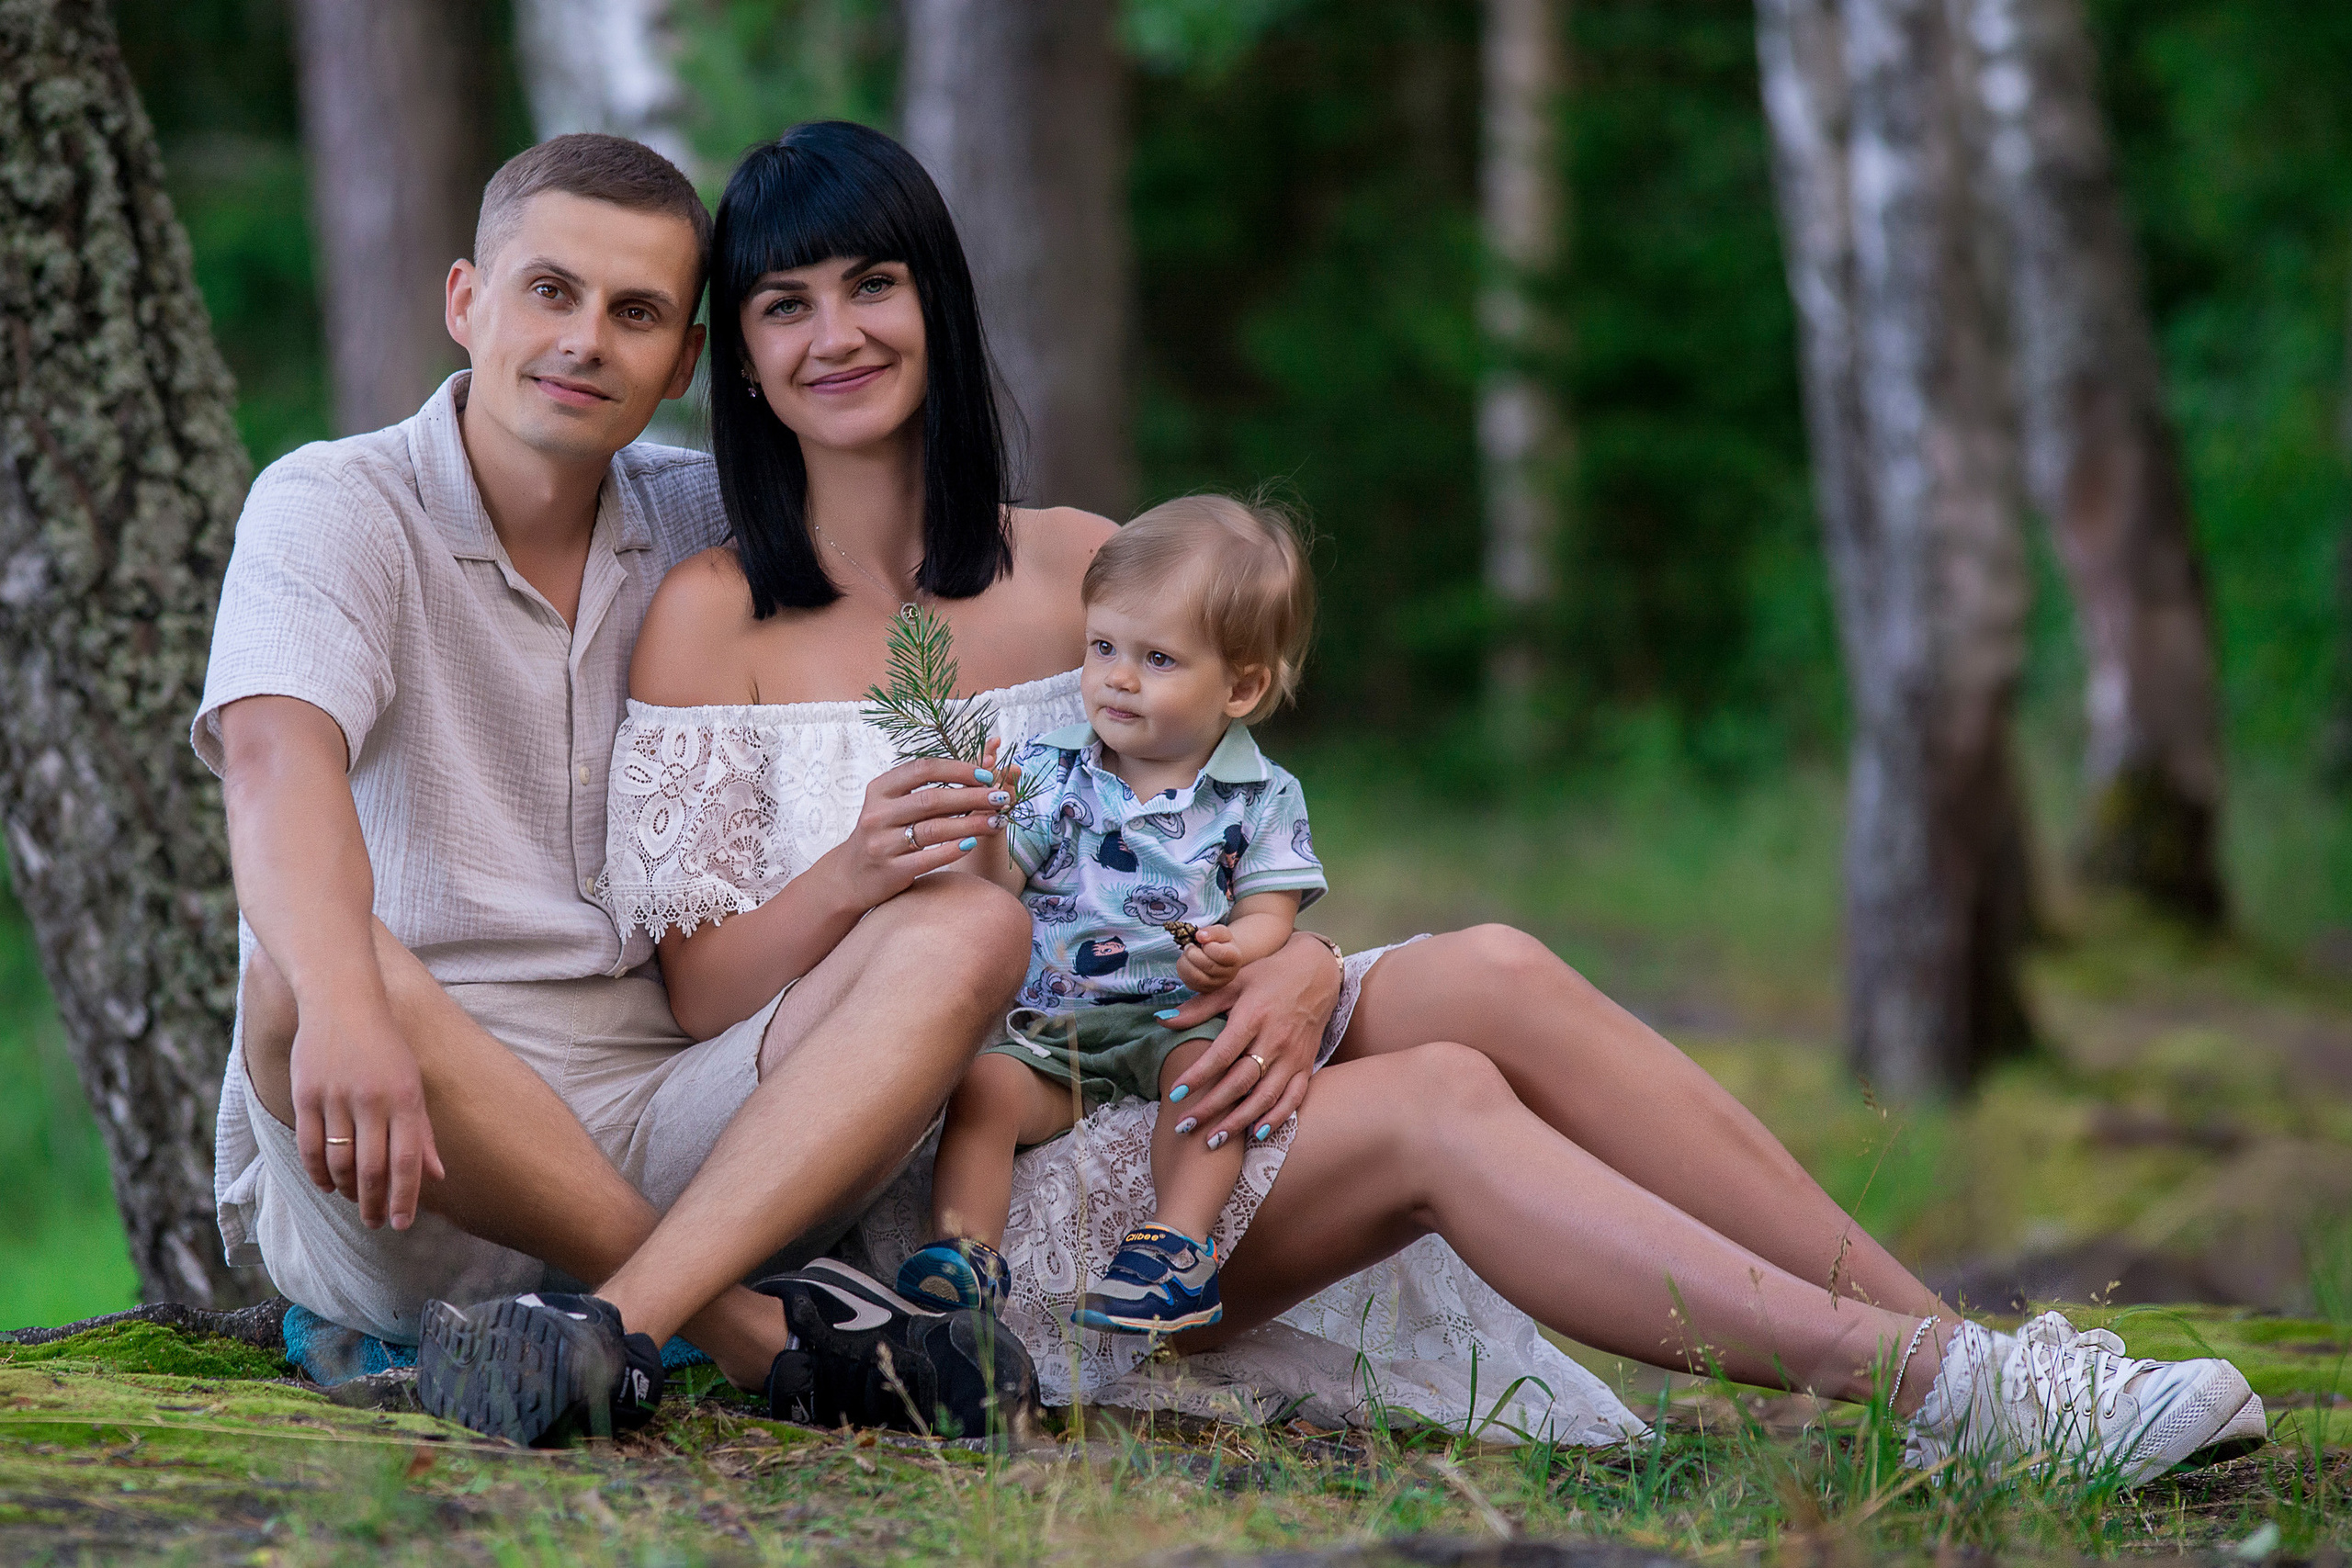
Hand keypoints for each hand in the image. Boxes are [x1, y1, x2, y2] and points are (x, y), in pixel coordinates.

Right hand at [288, 1002, 444, 1229]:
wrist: (341, 999)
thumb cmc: (384, 1046)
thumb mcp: (412, 1083)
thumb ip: (422, 1132)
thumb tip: (437, 1175)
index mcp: (405, 1097)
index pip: (406, 1161)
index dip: (405, 1198)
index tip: (402, 1224)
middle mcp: (372, 1099)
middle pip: (371, 1169)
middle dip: (375, 1204)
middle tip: (377, 1224)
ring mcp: (335, 1097)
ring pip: (338, 1162)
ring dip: (346, 1190)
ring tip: (354, 1200)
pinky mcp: (305, 1094)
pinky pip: (310, 1146)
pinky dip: (317, 1172)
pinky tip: (326, 1184)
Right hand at [835, 743, 1020, 909]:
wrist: (851, 876)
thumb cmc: (885, 832)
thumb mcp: (896, 804)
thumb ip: (932, 786)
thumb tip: (984, 760)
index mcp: (880, 789)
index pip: (922, 769)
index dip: (958, 769)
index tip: (987, 775)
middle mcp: (877, 814)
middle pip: (932, 799)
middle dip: (972, 796)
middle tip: (1001, 798)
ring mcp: (881, 843)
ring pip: (933, 829)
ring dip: (971, 823)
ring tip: (997, 821)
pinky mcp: (891, 871)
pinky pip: (928, 858)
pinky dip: (954, 848)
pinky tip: (974, 843)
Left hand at [1160, 933, 1341, 1149]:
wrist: (1316, 972)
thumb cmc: (1268, 975)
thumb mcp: (1233, 982)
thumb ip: (1200, 1005)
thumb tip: (1163, 1021)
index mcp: (1253, 1017)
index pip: (1221, 1054)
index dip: (1198, 1076)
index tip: (1175, 1096)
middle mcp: (1275, 1040)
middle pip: (1240, 1082)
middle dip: (1211, 1108)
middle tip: (1184, 1126)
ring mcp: (1293, 1056)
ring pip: (1265, 1097)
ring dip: (1238, 1121)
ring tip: (1213, 1140)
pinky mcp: (1306, 1065)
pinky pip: (1293, 1098)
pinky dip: (1276, 1118)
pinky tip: (1255, 1133)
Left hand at [1174, 924, 1240, 991]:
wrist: (1221, 958)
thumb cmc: (1221, 943)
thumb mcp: (1221, 932)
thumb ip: (1212, 932)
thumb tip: (1199, 936)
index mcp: (1235, 958)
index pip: (1222, 954)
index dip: (1208, 946)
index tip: (1204, 942)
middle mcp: (1228, 975)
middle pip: (1208, 966)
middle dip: (1193, 953)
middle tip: (1189, 945)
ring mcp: (1216, 985)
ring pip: (1196, 977)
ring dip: (1186, 962)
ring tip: (1187, 954)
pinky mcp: (1203, 990)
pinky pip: (1188, 982)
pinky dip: (1183, 970)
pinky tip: (1187, 962)